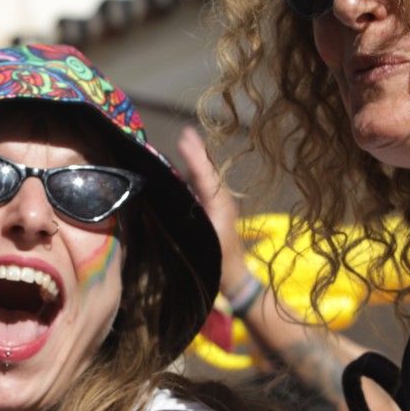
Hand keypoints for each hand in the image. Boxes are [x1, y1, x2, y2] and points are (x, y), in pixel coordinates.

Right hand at [175, 126, 249, 297]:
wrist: (236, 278)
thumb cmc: (219, 264)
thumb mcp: (203, 244)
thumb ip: (190, 225)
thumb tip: (172, 204)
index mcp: (220, 207)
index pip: (205, 177)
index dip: (194, 158)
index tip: (184, 139)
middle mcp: (221, 201)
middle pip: (207, 172)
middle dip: (196, 152)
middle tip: (185, 133)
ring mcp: (219, 204)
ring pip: (207, 177)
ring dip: (196, 159)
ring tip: (187, 140)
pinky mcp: (215, 210)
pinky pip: (204, 185)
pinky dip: (196, 172)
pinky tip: (187, 165)